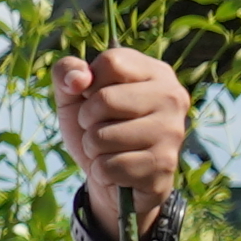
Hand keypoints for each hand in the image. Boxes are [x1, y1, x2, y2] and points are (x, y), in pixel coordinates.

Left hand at [53, 47, 188, 226]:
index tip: (95, 98)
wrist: (114, 178)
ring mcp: (172, 131)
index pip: (111, 62)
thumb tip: (77, 79)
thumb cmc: (96, 127)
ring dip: (93, 148)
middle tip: (100, 127)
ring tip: (110, 149)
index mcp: (155, 72)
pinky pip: (108, 167)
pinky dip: (101, 171)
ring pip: (102, 137)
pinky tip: (118, 171)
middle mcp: (172, 97)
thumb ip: (67, 72)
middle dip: (87, 119)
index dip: (89, 84)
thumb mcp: (73, 95)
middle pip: (105, 99)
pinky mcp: (164, 165)